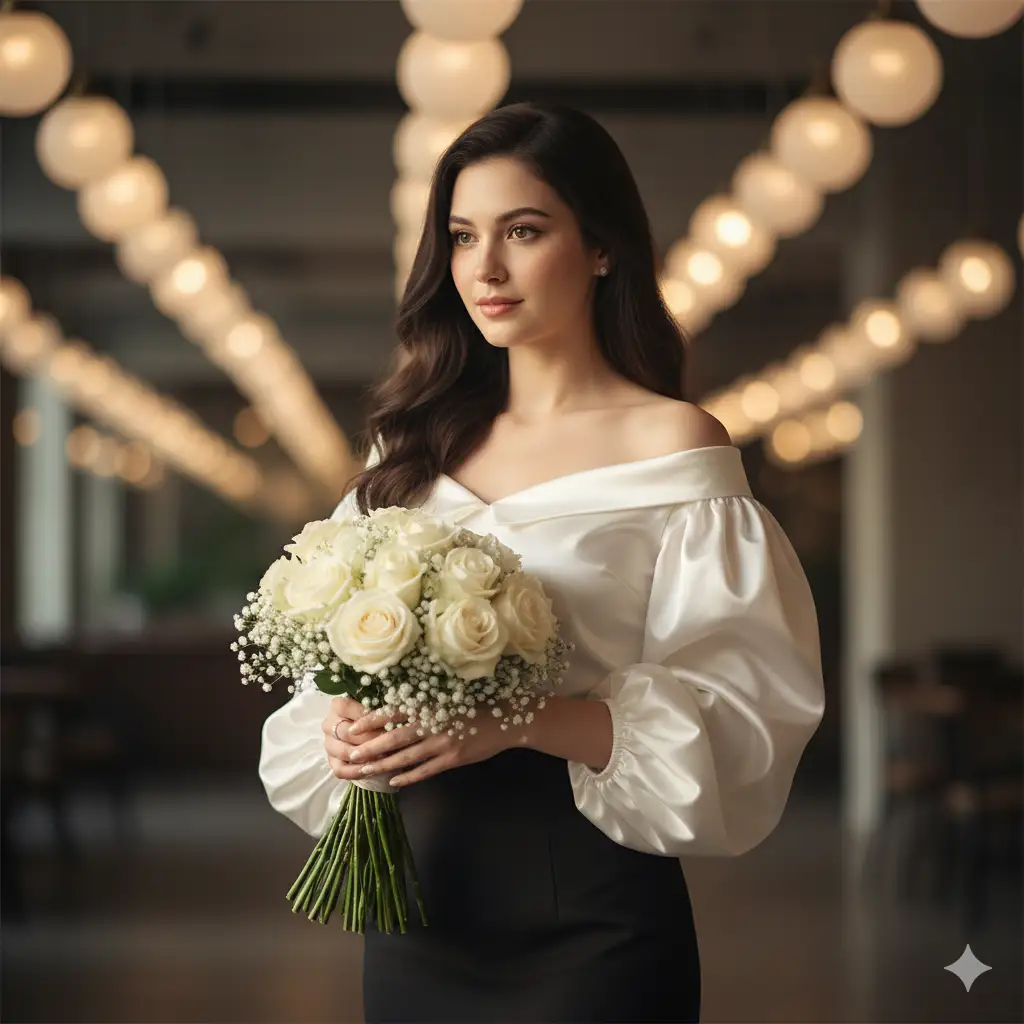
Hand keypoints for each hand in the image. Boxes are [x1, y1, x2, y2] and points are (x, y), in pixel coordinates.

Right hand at [323, 696, 388, 780]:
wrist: (370, 734)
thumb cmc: (376, 717)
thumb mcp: (379, 709)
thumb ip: (381, 710)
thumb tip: (392, 716)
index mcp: (338, 706)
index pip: (346, 708)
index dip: (365, 716)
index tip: (385, 722)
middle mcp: (329, 724)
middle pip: (346, 732)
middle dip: (369, 738)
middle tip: (388, 742)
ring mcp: (329, 744)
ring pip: (344, 752)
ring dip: (364, 755)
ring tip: (383, 756)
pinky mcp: (332, 761)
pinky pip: (340, 770)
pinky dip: (356, 771)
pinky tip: (370, 770)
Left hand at [346, 706, 514, 787]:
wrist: (506, 720)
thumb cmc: (474, 706)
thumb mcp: (448, 700)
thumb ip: (426, 706)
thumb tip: (398, 710)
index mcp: (430, 706)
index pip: (394, 712)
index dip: (372, 720)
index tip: (353, 726)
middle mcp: (433, 723)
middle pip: (394, 737)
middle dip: (371, 746)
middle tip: (350, 753)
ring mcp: (443, 743)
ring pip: (406, 756)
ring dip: (383, 764)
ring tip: (364, 770)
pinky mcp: (453, 758)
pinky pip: (425, 770)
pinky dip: (409, 776)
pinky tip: (394, 781)